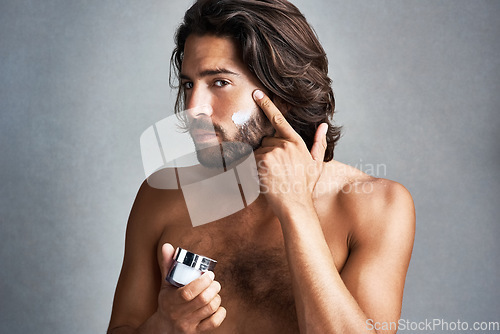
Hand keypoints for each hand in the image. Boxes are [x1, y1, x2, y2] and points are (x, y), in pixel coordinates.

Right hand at [157, 243, 225, 332]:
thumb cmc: (167, 303)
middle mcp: (179, 315)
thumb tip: (167, 245)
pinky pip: (214, 323)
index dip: (202, 282)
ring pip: (210, 309)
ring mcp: (189, 325)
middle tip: (214, 282)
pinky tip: (218, 306)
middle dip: (213, 287)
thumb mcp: (165, 285)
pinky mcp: (197, 332)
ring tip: (215, 292)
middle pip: (203, 300)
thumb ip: (167, 265)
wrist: (163, 329)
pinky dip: (221, 312)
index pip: (188, 293)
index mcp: (170, 301)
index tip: (209, 274)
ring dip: (217, 297)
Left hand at [252, 90, 327, 210]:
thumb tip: (323, 126)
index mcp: (297, 143)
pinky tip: (265, 178)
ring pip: (259, 152)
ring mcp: (273, 153)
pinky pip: (252, 161)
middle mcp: (285, 145)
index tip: (256, 94)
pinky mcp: (262, 163)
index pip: (279, 120)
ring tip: (273, 176)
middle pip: (266, 141)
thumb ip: (319, 143)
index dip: (267, 105)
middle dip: (268, 153)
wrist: (295, 204)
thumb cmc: (304, 186)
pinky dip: (254, 168)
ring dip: (261, 162)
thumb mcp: (315, 164)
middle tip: (277, 170)